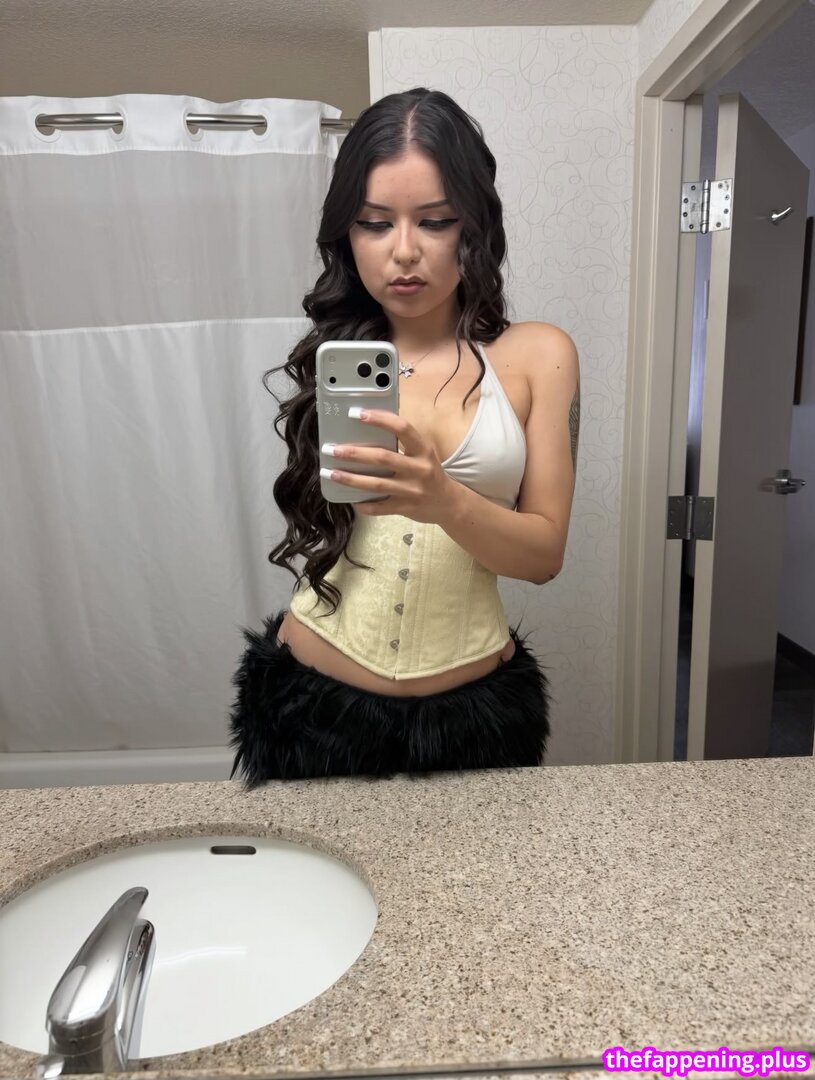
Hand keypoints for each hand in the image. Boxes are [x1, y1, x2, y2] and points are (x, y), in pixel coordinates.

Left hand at [322, 409, 458, 524]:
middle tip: (332, 449)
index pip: (402, 428)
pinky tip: (349, 498)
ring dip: (350, 478)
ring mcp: (412, 491)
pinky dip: (362, 503)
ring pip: (376, 484)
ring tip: (330, 473)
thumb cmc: (429, 472)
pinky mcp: (405, 508)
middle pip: (383, 458)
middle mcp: (419, 469)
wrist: (448, 503)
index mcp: (423, 449)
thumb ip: (402, 444)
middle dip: (354, 453)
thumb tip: (365, 432)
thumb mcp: (422, 453)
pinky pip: (378, 507)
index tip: (356, 413)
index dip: (379, 419)